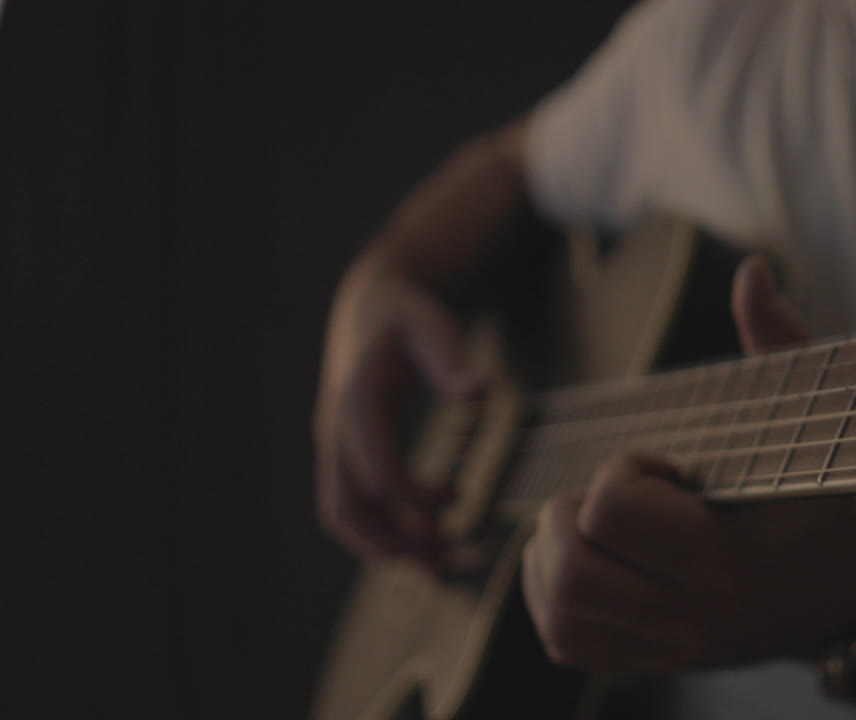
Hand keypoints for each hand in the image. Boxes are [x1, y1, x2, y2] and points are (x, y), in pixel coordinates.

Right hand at [314, 249, 481, 572]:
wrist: (369, 305)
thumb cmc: (406, 314)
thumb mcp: (431, 324)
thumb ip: (451, 358)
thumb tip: (478, 393)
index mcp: (356, 402)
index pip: (376, 467)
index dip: (410, 499)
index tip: (452, 511)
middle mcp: (336, 431)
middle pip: (347, 507)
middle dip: (392, 543)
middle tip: (446, 563)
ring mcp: (337, 446)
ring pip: (347, 515)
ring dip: (389, 548)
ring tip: (444, 567)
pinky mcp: (347, 455)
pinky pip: (357, 506)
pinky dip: (388, 531)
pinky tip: (433, 538)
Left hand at [521, 256, 855, 671]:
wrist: (847, 601)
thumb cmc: (825, 505)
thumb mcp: (819, 425)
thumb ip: (781, 345)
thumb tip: (752, 272)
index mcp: (732, 559)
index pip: (616, 514)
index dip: (624, 473)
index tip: (667, 468)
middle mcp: (696, 616)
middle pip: (573, 570)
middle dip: (571, 515)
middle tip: (612, 496)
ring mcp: (670, 649)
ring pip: (559, 612)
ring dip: (552, 556)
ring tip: (595, 526)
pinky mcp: (651, 664)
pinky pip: (565, 641)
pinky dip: (551, 596)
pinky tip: (588, 560)